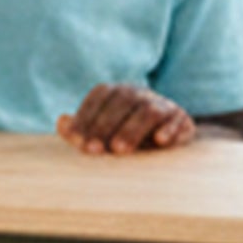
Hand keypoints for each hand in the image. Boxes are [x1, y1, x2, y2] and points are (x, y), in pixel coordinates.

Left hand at [57, 84, 196, 154]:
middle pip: (122, 101)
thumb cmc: (123, 134)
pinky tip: (160, 141)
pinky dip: (169, 129)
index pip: (100, 96)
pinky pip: (177, 120)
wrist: (164, 135)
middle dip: (104, 126)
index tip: (76, 141)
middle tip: (93, 150)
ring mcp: (162, 104)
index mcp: (116, 92)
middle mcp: (138, 94)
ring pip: (148, 110)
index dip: (86, 117)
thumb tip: (61, 122)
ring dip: (132, 129)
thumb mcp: (100, 134)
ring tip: (119, 150)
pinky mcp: (181, 119)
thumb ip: (79, 130)